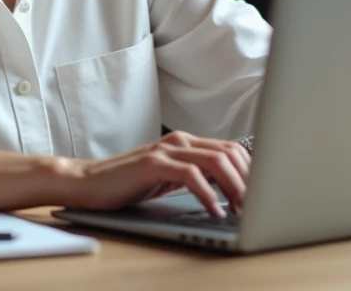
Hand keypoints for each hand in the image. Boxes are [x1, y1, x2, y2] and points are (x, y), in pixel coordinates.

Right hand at [61, 131, 249, 217]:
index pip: (232, 149)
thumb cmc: (127, 184)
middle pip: (230, 153)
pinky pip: (192, 176)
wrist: (87, 182)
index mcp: (186, 143)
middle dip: (250, 181)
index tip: (262, 197)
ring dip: (235, 187)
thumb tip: (230, 193)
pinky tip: (215, 211)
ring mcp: (166, 150)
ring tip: (242, 210)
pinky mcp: (153, 163)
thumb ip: (195, 177)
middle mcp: (180, 140)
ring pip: (216, 161)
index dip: (253, 172)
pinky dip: (209, 195)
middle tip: (258, 208)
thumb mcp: (168, 179)